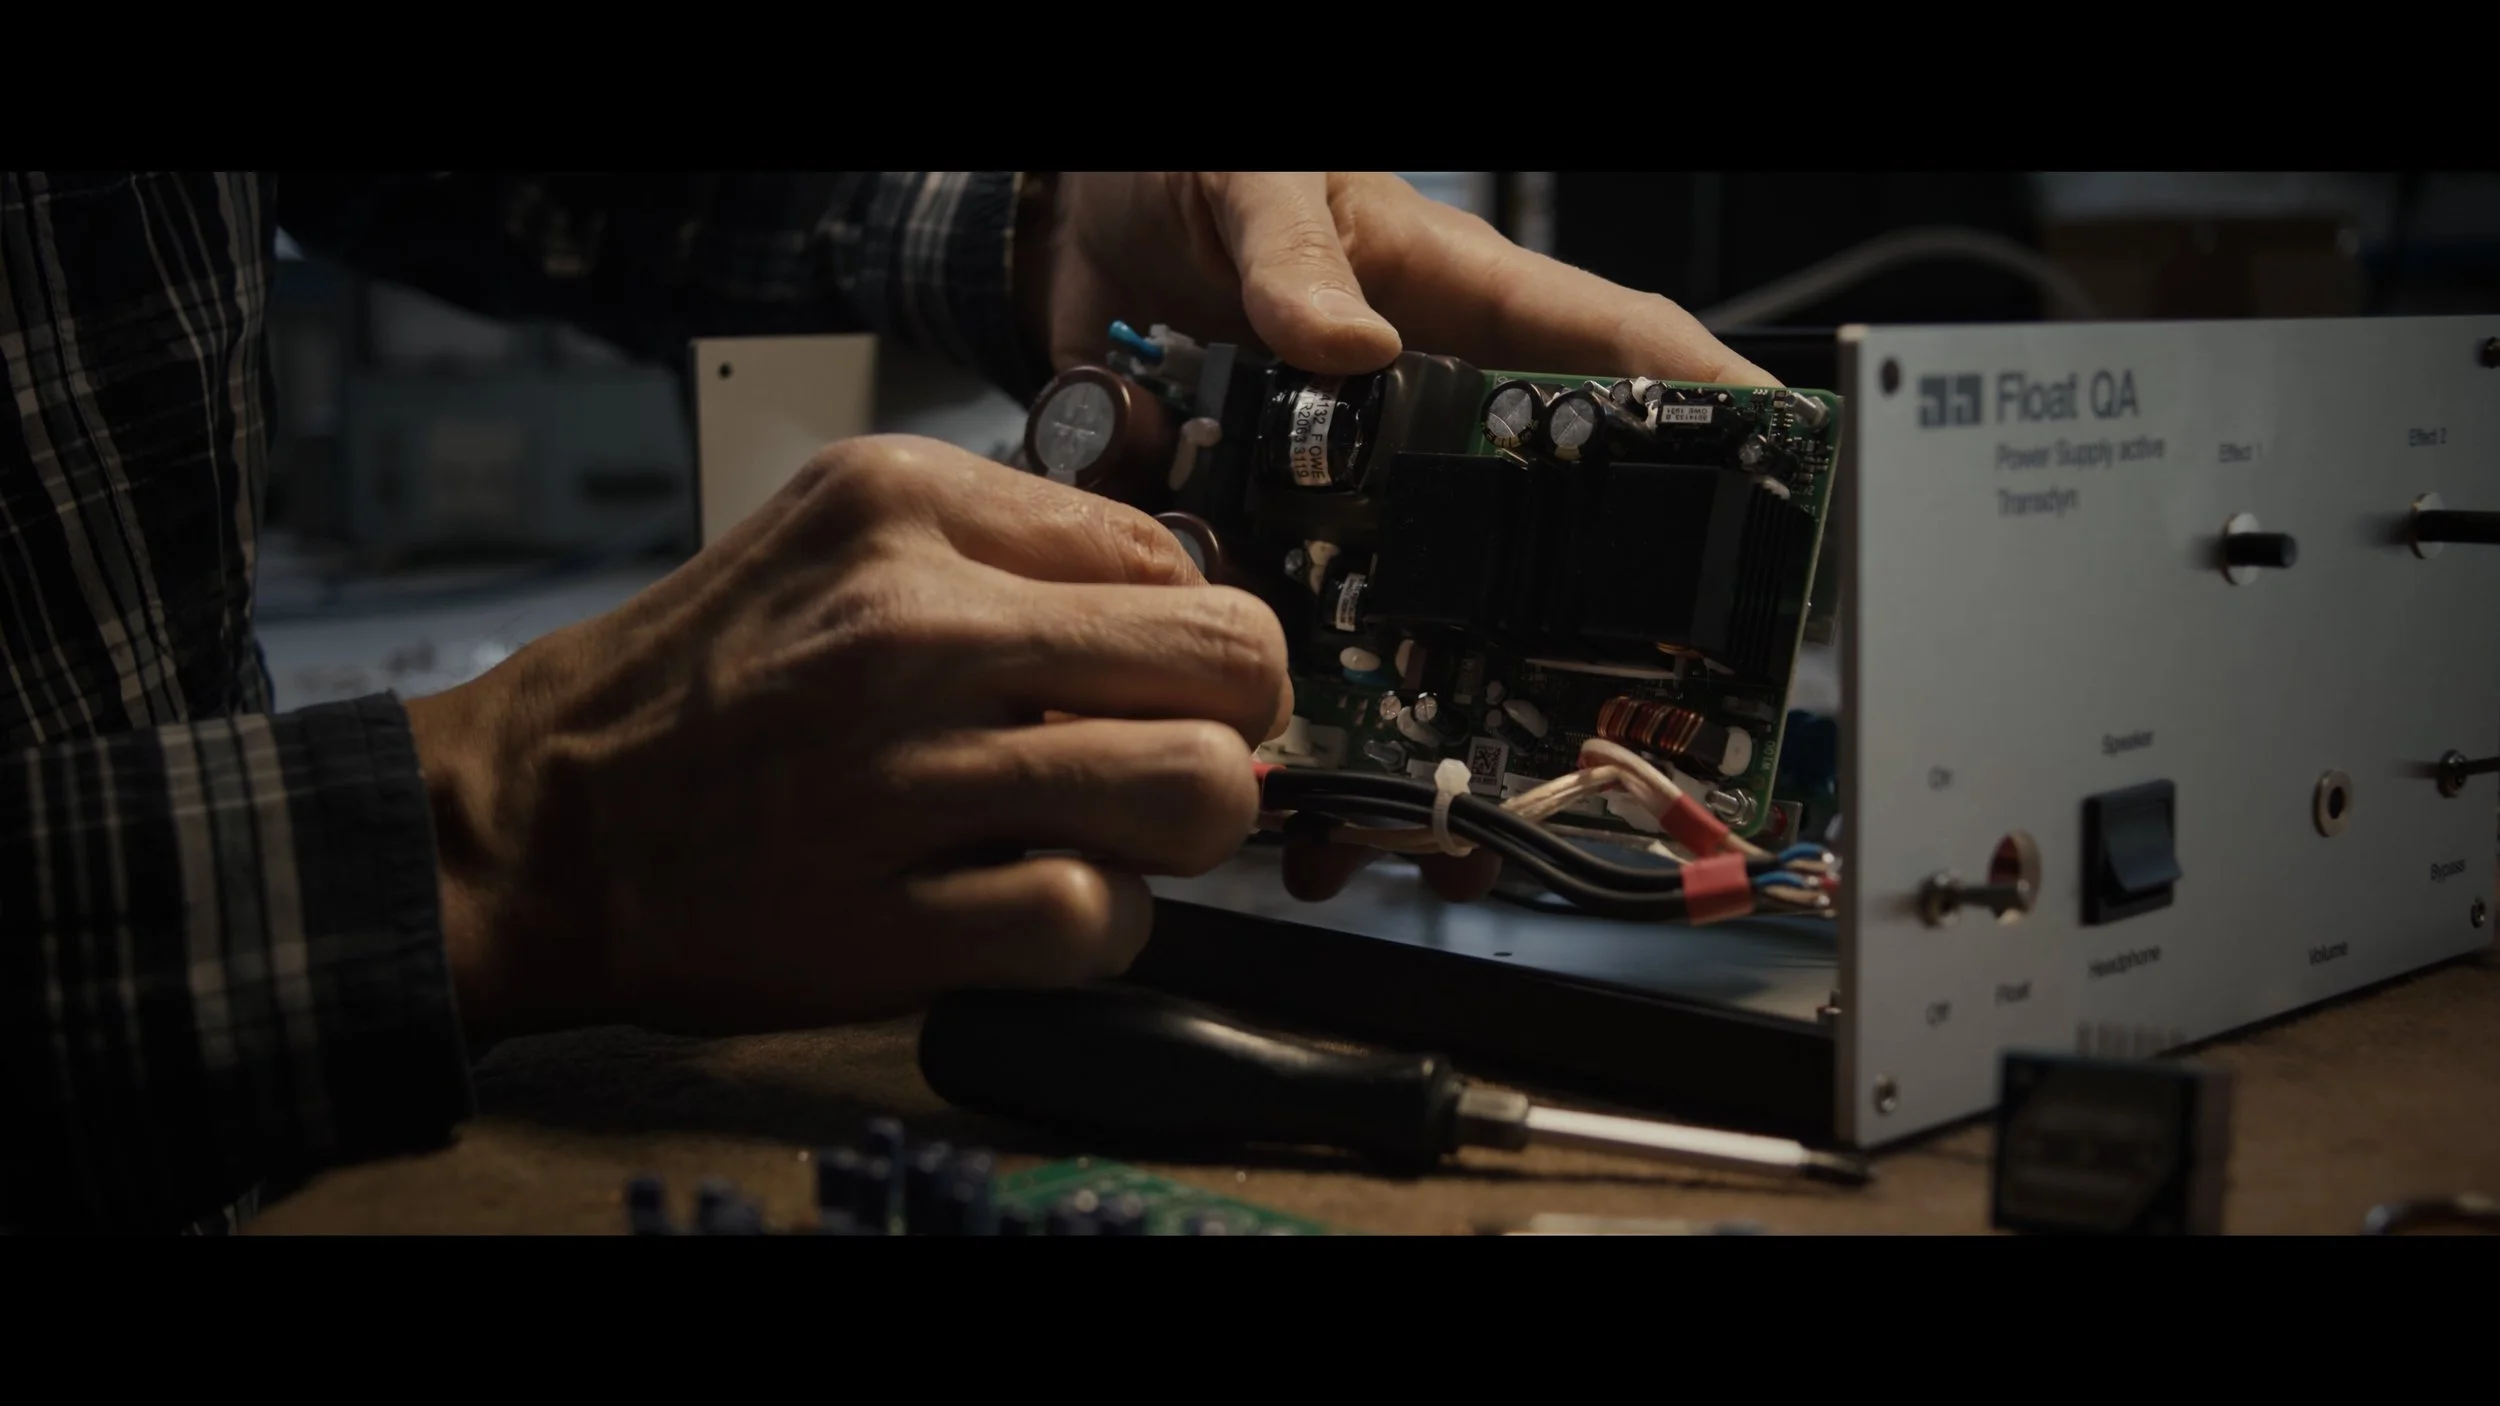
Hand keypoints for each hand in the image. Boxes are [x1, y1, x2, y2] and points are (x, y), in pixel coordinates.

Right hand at [406, 436, 1289, 1047]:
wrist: (533, 825)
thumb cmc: (703, 686)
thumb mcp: (836, 533)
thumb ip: (1011, 546)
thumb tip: (1186, 608)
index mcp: (906, 509)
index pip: (1176, 556)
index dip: (1194, 640)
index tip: (1158, 684)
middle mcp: (909, 628)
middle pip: (1229, 663)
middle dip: (1232, 727)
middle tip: (1164, 758)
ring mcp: (897, 779)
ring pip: (1194, 793)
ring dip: (1176, 835)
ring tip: (1101, 833)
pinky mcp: (884, 921)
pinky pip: (1096, 921)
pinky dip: (1097, 927)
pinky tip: (1033, 903)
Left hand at [1027, 171, 1761, 902]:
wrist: (1057, 228)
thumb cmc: (1178, 168)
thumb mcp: (1247, 177)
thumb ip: (1290, 253)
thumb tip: (1350, 342)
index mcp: (1457, 304)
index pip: (1617, 349)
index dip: (1717, 415)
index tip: (1791, 497)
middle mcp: (1427, 410)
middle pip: (1542, 536)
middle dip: (1582, 651)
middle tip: (1607, 750)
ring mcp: (1354, 485)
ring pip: (1431, 620)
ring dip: (1440, 729)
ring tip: (1437, 832)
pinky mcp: (1269, 534)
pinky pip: (1304, 639)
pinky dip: (1303, 723)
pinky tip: (1303, 798)